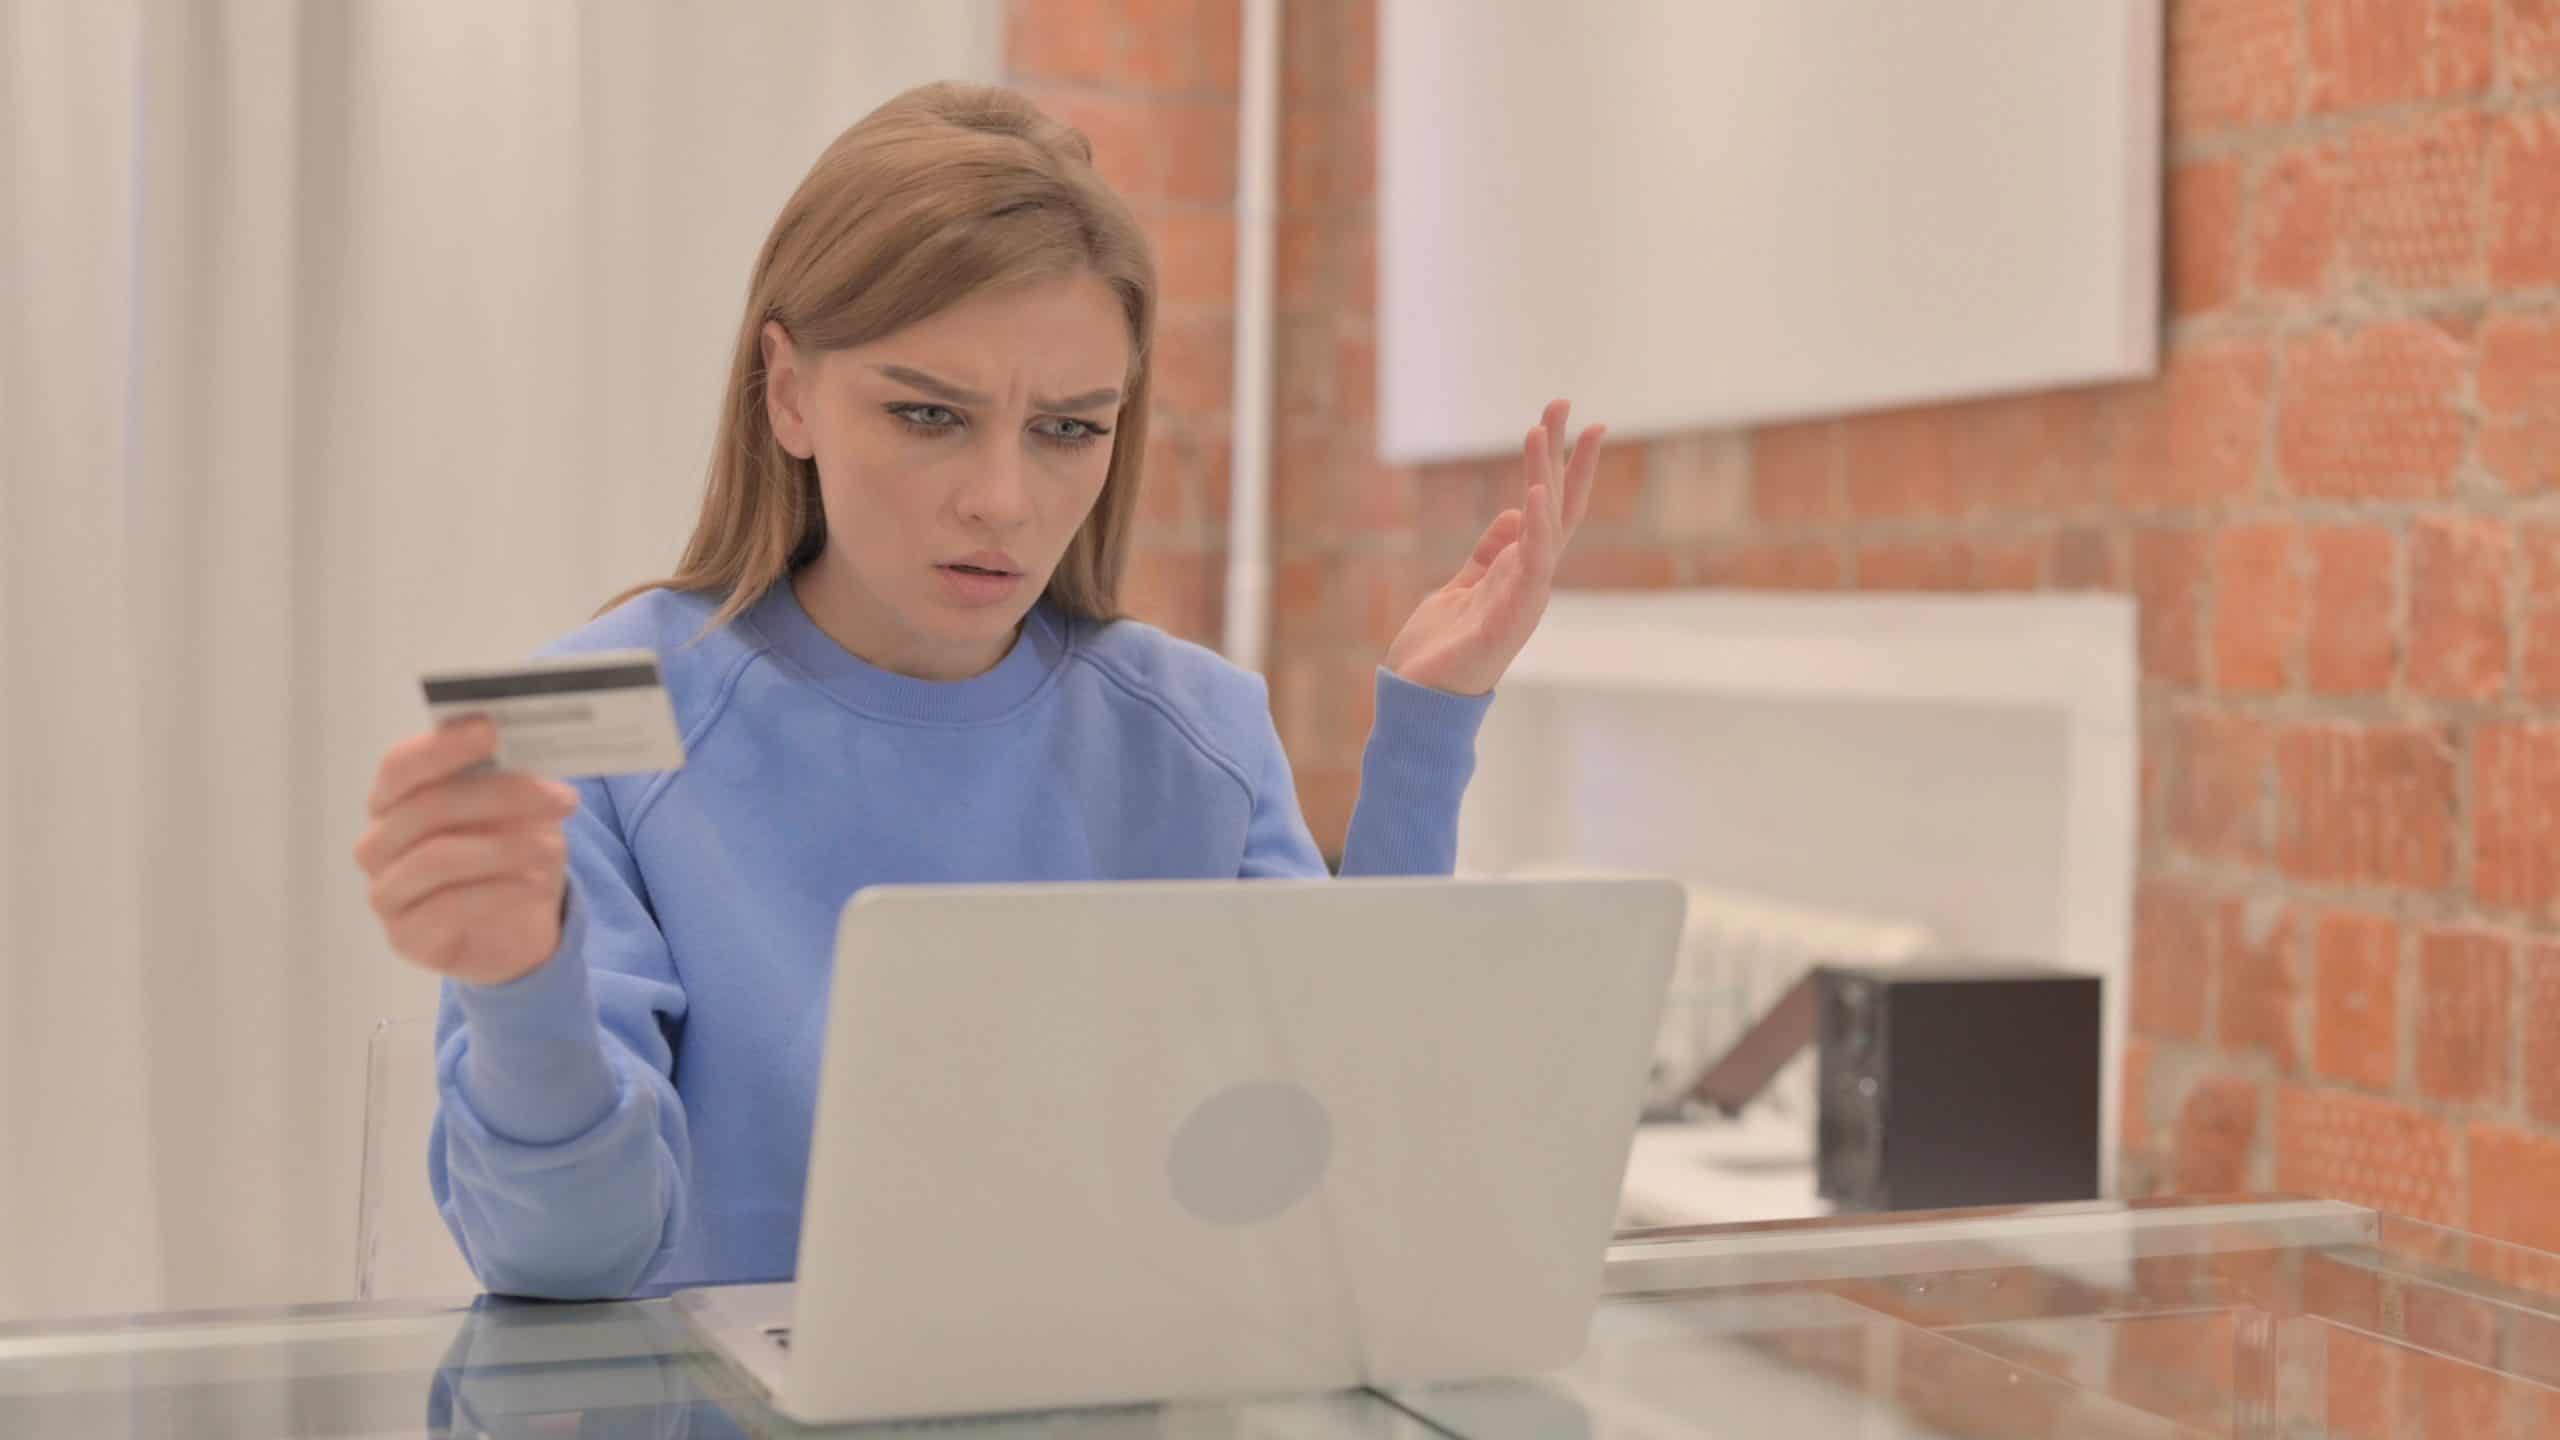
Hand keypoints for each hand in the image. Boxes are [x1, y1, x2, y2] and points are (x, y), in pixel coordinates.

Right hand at [354, 719, 581, 987]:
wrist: (512, 928)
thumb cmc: (504, 853)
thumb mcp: (515, 810)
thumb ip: (508, 777)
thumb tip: (527, 742)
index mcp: (394, 801)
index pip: (401, 766)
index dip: (443, 746)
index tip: (491, 730)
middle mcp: (378, 843)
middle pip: (428, 808)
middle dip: (502, 796)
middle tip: (562, 798)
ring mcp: (386, 892)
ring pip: (438, 857)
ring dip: (507, 848)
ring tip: (555, 848)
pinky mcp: (406, 936)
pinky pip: (449, 907)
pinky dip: (501, 891)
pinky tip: (536, 885)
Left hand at [1384, 398, 1603, 695]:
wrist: (1418, 701)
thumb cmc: (1441, 649)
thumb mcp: (1464, 586)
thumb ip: (1490, 552)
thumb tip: (1517, 511)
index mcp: (1521, 573)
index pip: (1554, 510)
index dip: (1566, 466)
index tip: (1576, 420)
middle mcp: (1531, 583)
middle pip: (1557, 508)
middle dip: (1563, 455)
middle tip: (1565, 402)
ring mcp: (1523, 601)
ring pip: (1545, 530)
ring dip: (1544, 478)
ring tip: (1541, 433)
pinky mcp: (1504, 620)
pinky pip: (1527, 570)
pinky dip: (1535, 534)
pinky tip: (1535, 497)